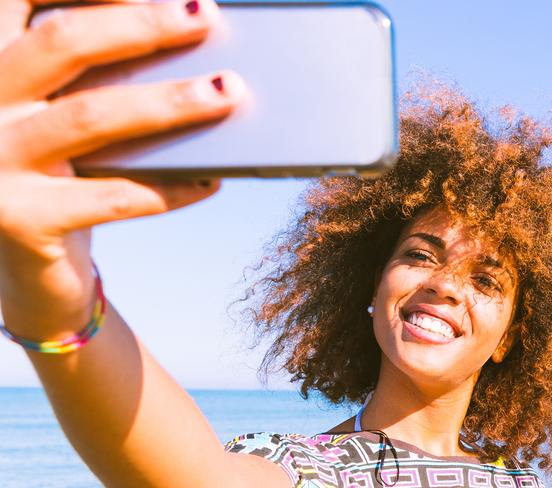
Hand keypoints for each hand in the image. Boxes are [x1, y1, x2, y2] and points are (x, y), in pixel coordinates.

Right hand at [0, 0, 244, 339]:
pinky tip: (211, 179)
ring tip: (228, 91)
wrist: (26, 263)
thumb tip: (188, 48)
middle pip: (61, 43)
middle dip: (141, 24)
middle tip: (205, 16)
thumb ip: (101, 82)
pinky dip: (172, 188)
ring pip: (91, 117)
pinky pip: (115, 197)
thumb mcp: (69, 118)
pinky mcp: (22, 221)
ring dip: (169, 101)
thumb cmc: (61, 175)